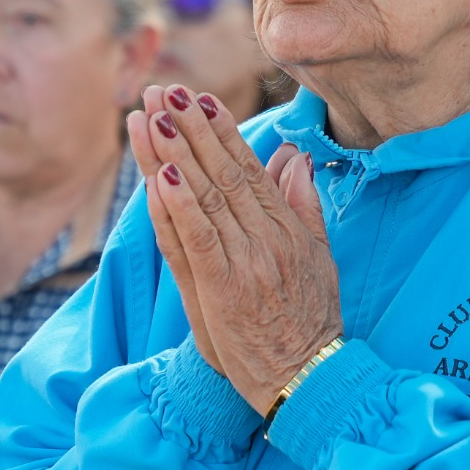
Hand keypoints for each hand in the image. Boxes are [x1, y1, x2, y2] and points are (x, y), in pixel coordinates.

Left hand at [127, 83, 341, 411]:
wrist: (309, 379)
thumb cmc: (310, 322)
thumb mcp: (319, 259)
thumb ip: (303, 207)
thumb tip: (293, 158)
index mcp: (285, 228)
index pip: (248, 168)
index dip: (220, 130)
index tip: (197, 98)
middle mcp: (265, 238)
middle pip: (221, 173)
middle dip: (189, 128)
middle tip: (162, 91)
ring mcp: (244, 262)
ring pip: (203, 197)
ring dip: (173, 154)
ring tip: (150, 116)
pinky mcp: (223, 290)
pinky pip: (197, 239)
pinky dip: (178, 206)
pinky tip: (160, 175)